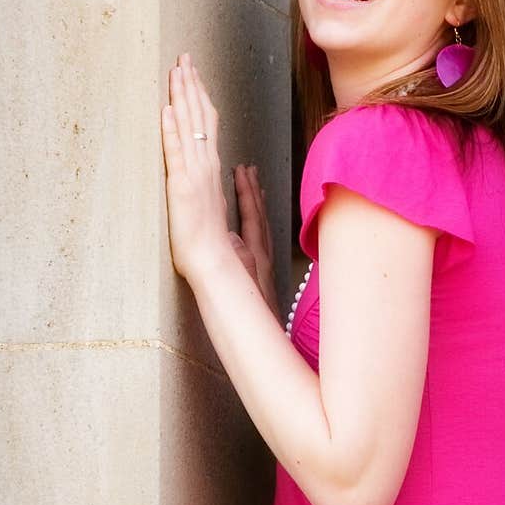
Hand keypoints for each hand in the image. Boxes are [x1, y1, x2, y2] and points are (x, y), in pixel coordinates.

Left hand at [160, 54, 231, 284]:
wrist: (215, 265)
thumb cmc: (213, 246)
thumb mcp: (212, 210)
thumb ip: (214, 189)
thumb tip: (222, 177)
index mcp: (211, 171)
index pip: (207, 125)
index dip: (200, 98)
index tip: (194, 76)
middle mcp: (205, 167)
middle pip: (200, 117)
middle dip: (191, 86)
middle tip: (184, 59)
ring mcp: (194, 175)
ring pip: (189, 127)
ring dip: (182, 97)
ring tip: (177, 71)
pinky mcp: (181, 187)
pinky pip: (176, 153)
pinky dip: (171, 130)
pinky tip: (166, 109)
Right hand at [232, 163, 280, 318]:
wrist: (271, 335)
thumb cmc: (257, 314)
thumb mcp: (244, 283)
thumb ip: (241, 260)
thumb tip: (233, 237)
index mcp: (257, 253)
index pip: (251, 216)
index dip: (246, 192)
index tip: (242, 170)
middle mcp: (264, 255)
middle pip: (260, 216)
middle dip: (253, 191)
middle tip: (249, 169)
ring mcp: (266, 264)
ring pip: (263, 226)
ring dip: (257, 205)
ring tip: (254, 189)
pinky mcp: (265, 274)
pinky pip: (263, 239)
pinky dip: (258, 225)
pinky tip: (253, 226)